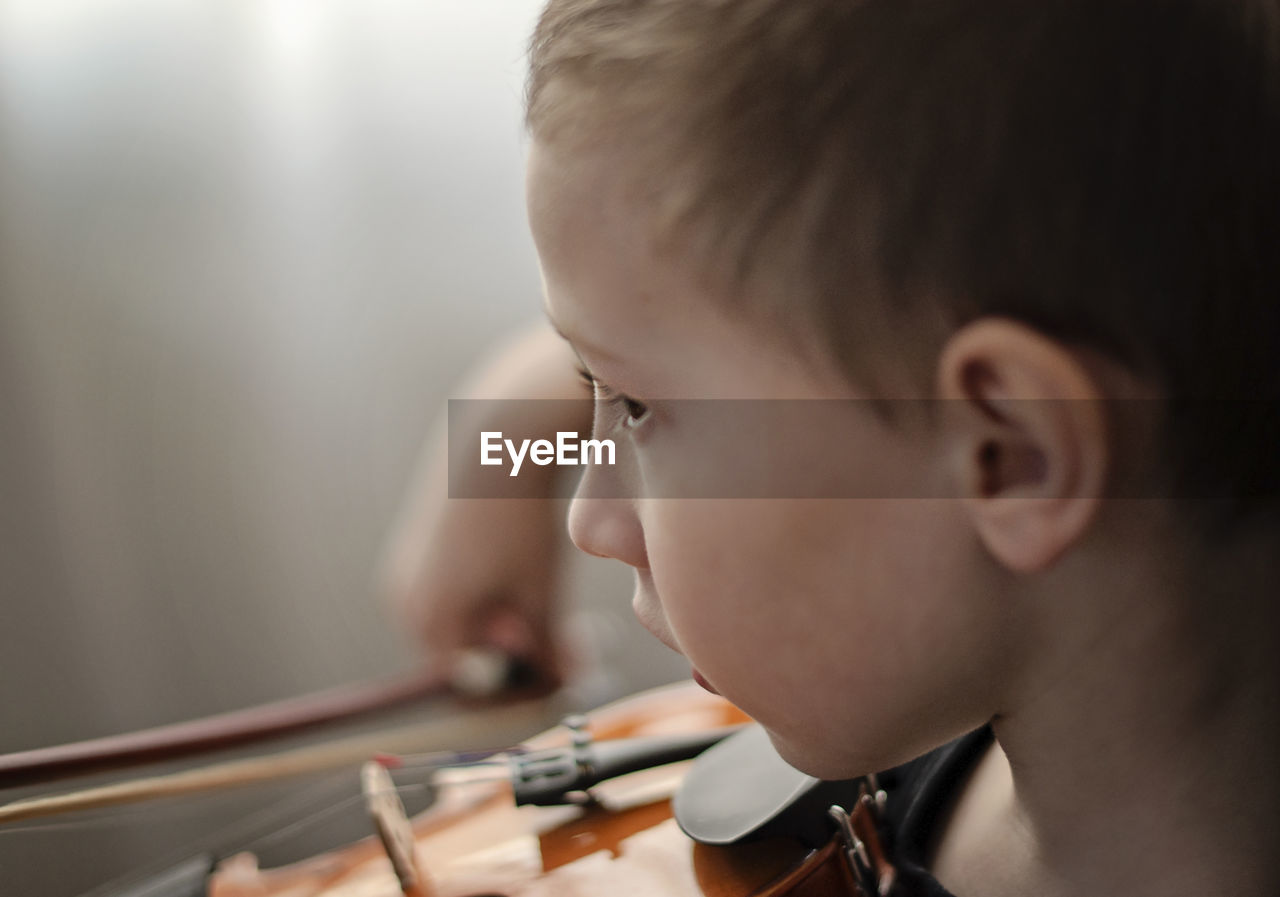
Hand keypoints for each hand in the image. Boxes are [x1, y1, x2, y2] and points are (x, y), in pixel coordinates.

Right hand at [379, 323, 589, 688]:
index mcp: (430, 622)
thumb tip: (565, 681)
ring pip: (463, 621)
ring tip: (544, 588)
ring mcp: (405, 570)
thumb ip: (550, 650)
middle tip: (569, 631)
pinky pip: (454, 590)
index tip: (568, 663)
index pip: (476, 685)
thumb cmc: (521, 518)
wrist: (495, 435)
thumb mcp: (543, 593)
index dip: (525, 681)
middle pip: (466, 655)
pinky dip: (488, 591)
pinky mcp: (416, 543)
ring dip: (506, 620)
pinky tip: (520, 560)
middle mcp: (404, 602)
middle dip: (519, 650)